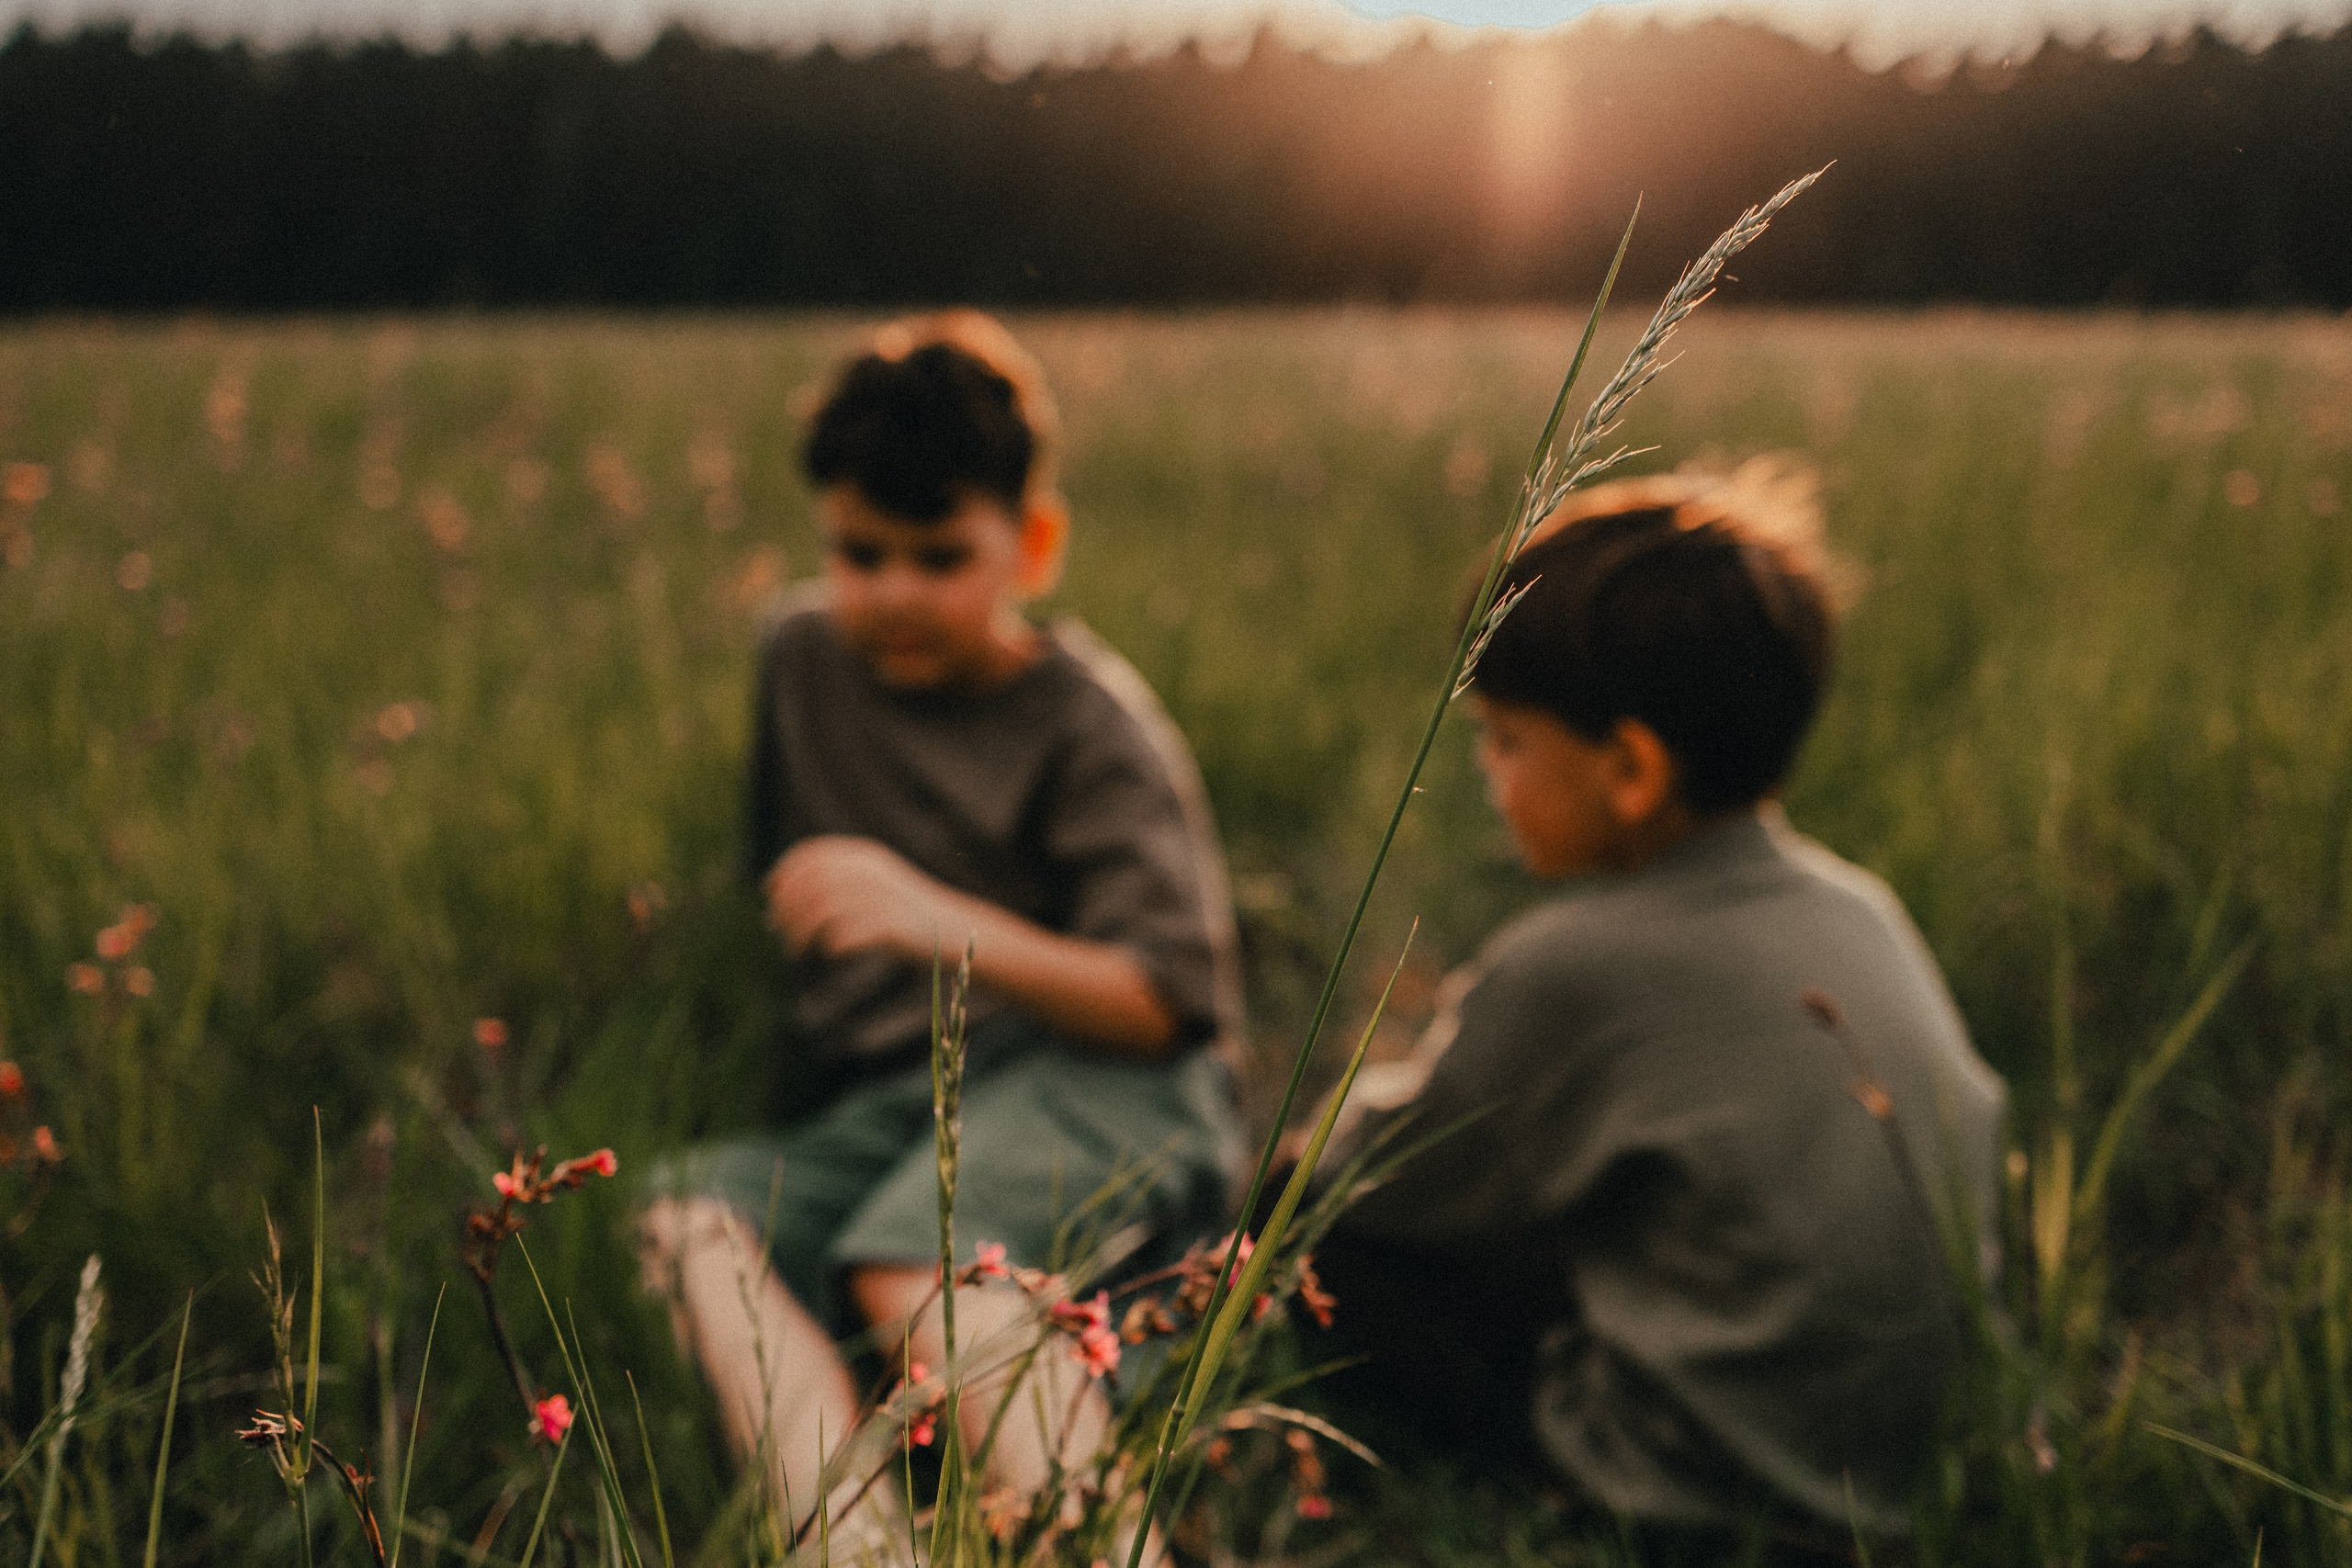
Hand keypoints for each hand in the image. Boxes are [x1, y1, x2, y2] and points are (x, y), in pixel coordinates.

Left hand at [763, 836, 969, 961]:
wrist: (954, 930)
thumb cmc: (904, 912)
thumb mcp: (873, 883)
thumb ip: (836, 882)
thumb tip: (779, 899)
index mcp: (865, 857)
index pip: (811, 855)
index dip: (784, 873)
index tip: (769, 895)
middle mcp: (871, 872)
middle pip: (811, 885)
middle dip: (786, 908)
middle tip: (776, 930)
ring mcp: (882, 898)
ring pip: (821, 911)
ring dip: (800, 932)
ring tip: (795, 950)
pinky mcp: (890, 926)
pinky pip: (843, 936)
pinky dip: (828, 946)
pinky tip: (829, 953)